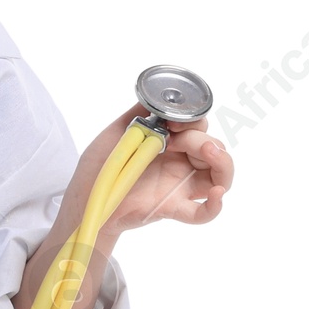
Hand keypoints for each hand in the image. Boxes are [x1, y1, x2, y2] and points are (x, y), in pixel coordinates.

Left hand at [78, 102, 233, 237]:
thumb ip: (139, 113)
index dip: (193, 121)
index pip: (200, 127)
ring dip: (222, 162)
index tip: (172, 123)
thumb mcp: (118, 131)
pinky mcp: (172, 208)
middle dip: (203, 139)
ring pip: (220, 176)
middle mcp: (180, 162)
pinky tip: (216, 195)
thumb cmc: (99, 166)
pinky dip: (215, 206)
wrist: (85, 196)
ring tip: (209, 153)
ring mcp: (179, 186)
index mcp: (171, 142)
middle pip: (214, 148)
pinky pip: (202, 213)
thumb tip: (157, 96)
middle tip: (178, 140)